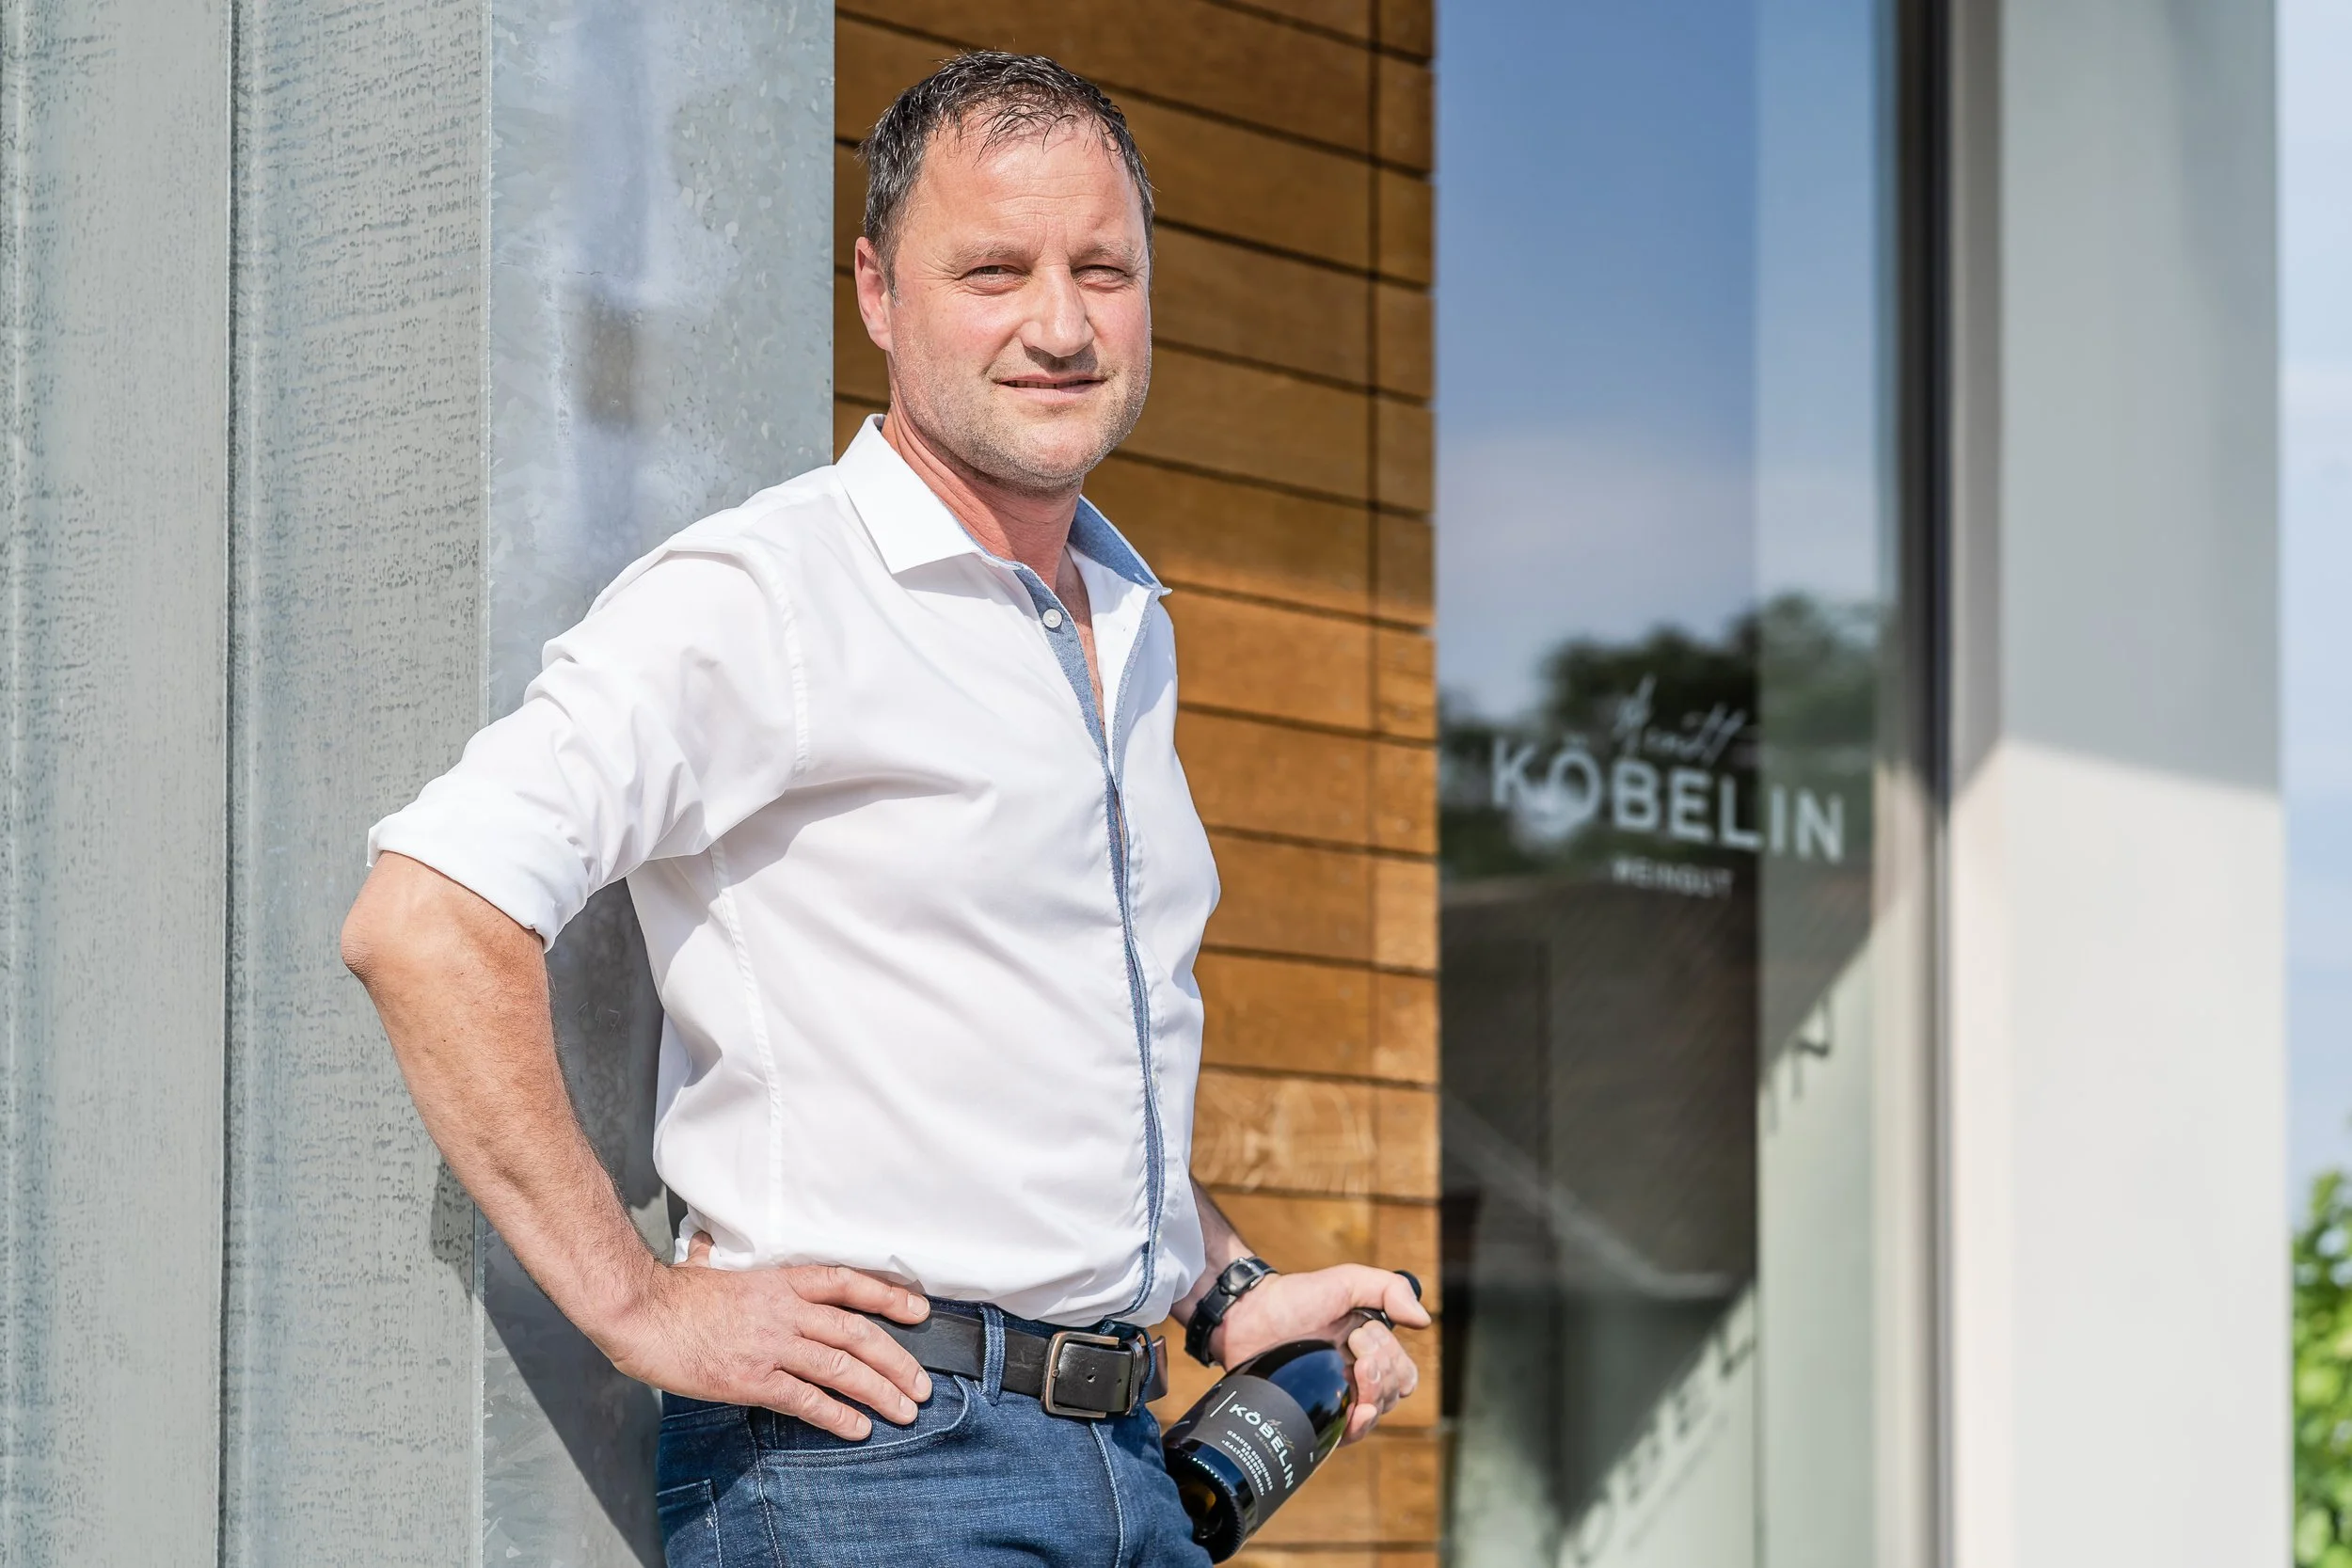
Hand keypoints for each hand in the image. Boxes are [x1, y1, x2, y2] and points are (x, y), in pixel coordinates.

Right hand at [598, 1232, 934, 1440]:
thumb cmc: (671, 1293)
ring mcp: (772, 1345)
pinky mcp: (752, 1379)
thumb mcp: (708, 1266)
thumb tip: (711, 1247)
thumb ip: (721, 1259)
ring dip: (880, 1391)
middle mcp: (786, 1312)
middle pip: (857, 1333)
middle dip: (897, 1360)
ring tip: (904, 1411)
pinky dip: (837, 1415)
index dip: (889, 1296)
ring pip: (841, 1368)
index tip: (919, 1310)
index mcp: (781, 1281)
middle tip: (921, 1384)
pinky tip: (858, 1428)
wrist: (641, 1313)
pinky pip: (805, 1399)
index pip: (848, 1283)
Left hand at [1210, 1265, 1428, 1442]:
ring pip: (1374, 1417)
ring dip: (1372, 1402)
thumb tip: (1424, 1320)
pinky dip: (1356, 1430)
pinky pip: (1346, 1436)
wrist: (1247, 1317)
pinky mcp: (1314, 1414)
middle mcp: (1358, 1376)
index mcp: (1371, 1348)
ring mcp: (1336, 1396)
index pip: (1403, 1373)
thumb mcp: (1345, 1281)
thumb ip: (1387, 1289)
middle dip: (1379, 1375)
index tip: (1361, 1337)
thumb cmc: (1295, 1296)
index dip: (1390, 1360)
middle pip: (1392, 1396)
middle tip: (1351, 1349)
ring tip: (1351, 1379)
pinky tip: (1351, 1419)